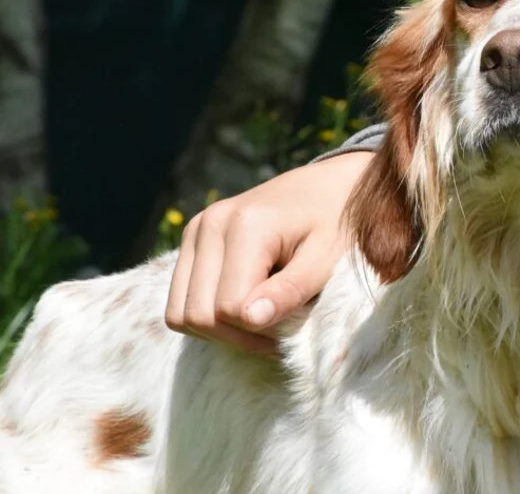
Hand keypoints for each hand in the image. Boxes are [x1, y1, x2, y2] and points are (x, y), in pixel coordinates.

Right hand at [164, 151, 373, 355]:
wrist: (331, 185)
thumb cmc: (338, 223)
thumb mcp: (327, 259)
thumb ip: (290, 289)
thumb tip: (249, 319)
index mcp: (245, 225)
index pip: (228, 308)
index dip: (260, 332)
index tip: (295, 328)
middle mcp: (210, 224)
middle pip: (198, 314)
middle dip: (239, 336)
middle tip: (281, 334)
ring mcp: (196, 229)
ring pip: (180, 312)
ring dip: (219, 331)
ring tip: (265, 323)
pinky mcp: (192, 239)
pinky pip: (180, 299)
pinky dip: (208, 315)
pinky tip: (247, 308)